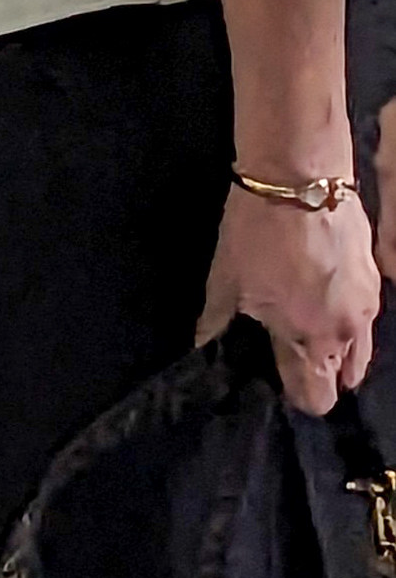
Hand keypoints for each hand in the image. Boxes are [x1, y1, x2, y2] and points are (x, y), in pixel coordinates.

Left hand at [202, 184, 377, 413]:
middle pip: (343, 377)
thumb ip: (216, 324)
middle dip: (318, 375)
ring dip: (336, 351)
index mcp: (311, 340)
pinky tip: (320, 305)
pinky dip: (345, 323)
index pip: (316, 396)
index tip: (275, 383)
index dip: (296, 396)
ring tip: (303, 332)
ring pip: (359, 350)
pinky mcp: (376, 280)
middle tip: (286, 356)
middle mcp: (348, 331)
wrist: (300, 180)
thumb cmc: (256, 234)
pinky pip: (364, 320)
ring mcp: (368, 306)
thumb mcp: (225, 282)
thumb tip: (202, 348)